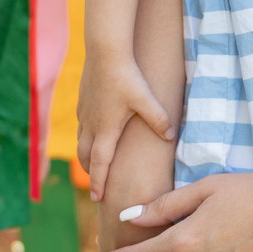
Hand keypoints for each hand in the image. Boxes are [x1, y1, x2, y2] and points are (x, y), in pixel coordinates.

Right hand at [78, 52, 175, 202]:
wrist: (104, 52)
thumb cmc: (126, 77)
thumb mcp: (146, 100)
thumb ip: (159, 119)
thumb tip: (171, 136)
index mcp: (106, 130)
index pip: (100, 164)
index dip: (98, 183)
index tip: (96, 199)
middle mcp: (92, 125)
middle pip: (86, 156)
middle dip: (91, 173)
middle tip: (96, 186)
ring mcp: (85, 113)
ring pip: (81, 141)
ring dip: (86, 155)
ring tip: (93, 163)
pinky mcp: (83, 100)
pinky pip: (82, 124)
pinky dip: (85, 136)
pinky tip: (93, 132)